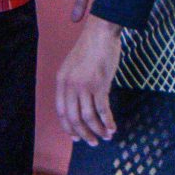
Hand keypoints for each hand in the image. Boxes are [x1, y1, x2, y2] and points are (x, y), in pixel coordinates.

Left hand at [56, 20, 121, 145]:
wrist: (101, 32)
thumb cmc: (90, 48)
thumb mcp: (73, 66)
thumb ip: (73, 84)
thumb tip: (78, 104)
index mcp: (61, 81)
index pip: (62, 112)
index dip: (69, 128)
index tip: (76, 138)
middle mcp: (70, 85)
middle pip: (74, 118)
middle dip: (83, 134)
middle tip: (92, 142)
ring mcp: (85, 86)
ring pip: (88, 117)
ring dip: (97, 130)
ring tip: (105, 137)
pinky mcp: (100, 84)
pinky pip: (103, 110)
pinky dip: (108, 122)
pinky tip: (113, 127)